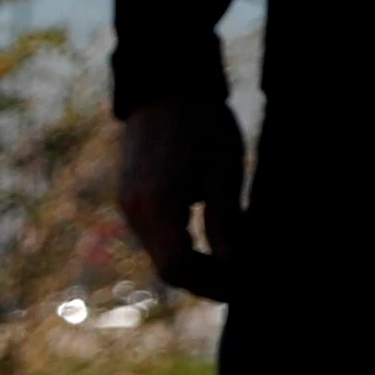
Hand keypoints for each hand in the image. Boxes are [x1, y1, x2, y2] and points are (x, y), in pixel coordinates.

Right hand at [118, 99, 243, 299]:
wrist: (165, 90)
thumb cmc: (202, 126)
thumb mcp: (224, 173)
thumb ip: (225, 223)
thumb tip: (234, 266)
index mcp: (156, 206)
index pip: (177, 267)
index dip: (212, 284)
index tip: (244, 285)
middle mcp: (135, 212)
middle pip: (166, 268)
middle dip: (205, 281)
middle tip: (244, 280)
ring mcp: (130, 206)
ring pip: (161, 255)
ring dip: (196, 266)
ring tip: (234, 262)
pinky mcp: (133, 199)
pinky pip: (156, 238)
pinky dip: (183, 249)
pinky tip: (211, 242)